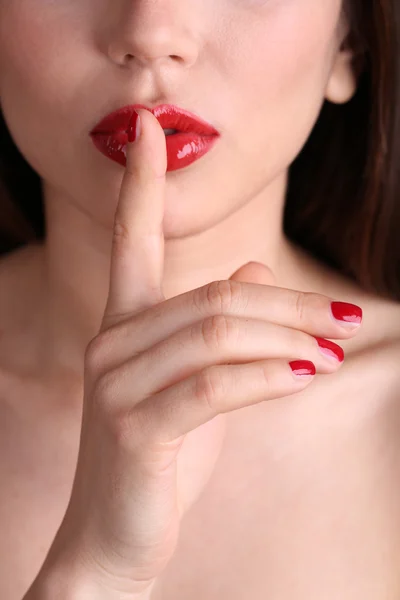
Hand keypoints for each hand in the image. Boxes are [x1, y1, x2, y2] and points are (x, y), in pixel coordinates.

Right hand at [45, 109, 361, 596]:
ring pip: (219, 331)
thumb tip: (250, 269)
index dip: (141, 182)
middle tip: (345, 318)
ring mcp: (117, 383)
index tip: (151, 129)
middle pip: (216, 297)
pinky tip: (308, 376)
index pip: (131, 239)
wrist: (111, 539)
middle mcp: (112, 342)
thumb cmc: (157, 456)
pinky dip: (271, 377)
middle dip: (291, 304)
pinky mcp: (136, 426)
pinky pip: (215, 384)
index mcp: (123, 325)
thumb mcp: (190, 383)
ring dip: (290, 338)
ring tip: (334, 349)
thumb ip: (214, 324)